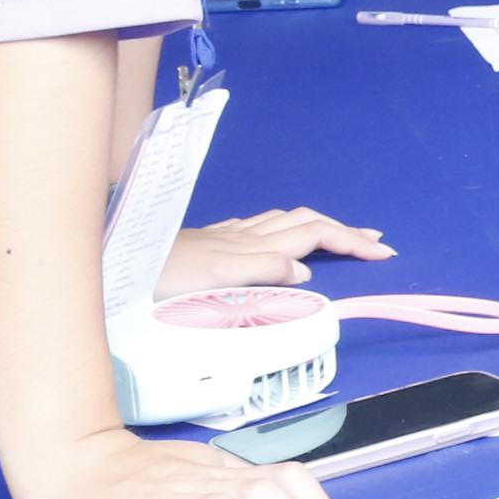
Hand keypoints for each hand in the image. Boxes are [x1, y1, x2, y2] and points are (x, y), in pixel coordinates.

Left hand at [158, 206, 393, 294]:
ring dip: (317, 226)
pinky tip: (274, 237)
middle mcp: (243, 236)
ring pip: (283, 222)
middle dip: (344, 229)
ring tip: (337, 235)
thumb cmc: (159, 277)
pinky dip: (281, 231)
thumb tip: (305, 270)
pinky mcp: (207, 243)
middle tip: (374, 242)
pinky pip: (256, 229)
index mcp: (252, 245)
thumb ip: (262, 270)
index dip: (351, 241)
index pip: (315, 234)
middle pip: (306, 221)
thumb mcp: (215, 277)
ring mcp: (225, 237)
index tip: (384, 254)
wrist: (113, 265)